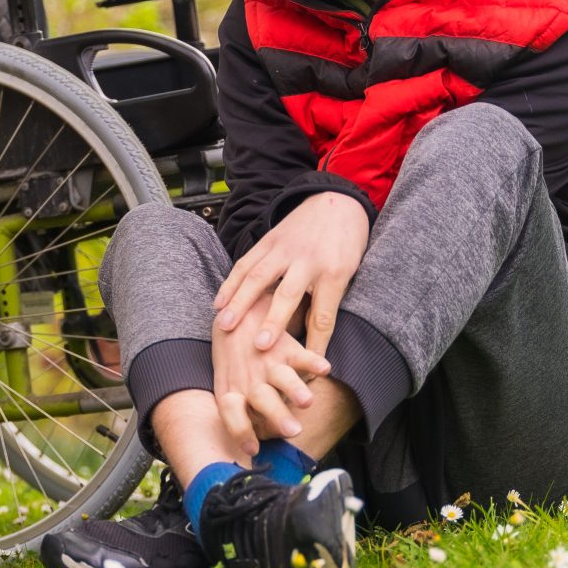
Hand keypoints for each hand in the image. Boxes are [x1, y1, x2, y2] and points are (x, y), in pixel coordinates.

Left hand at [213, 305, 327, 441]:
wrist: (235, 315)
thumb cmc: (232, 361)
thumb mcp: (227, 385)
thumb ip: (239, 412)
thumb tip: (251, 449)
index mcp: (231, 389)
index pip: (230, 413)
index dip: (240, 430)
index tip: (253, 449)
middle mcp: (250, 378)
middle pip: (261, 399)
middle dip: (276, 415)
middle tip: (292, 430)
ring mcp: (268, 362)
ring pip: (282, 377)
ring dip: (294, 389)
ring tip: (307, 401)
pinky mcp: (285, 346)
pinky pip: (301, 355)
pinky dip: (313, 361)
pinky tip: (325, 369)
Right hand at [214, 191, 369, 356]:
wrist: (337, 201)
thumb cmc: (345, 244)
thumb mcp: (349, 274)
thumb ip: (328, 304)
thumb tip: (314, 344)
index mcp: (334, 272)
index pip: (324, 314)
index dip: (316, 342)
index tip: (307, 367)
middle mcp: (307, 260)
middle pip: (288, 295)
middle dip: (273, 321)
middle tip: (259, 346)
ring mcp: (285, 248)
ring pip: (258, 277)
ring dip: (240, 302)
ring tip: (224, 325)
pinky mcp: (268, 240)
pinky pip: (245, 263)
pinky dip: (231, 283)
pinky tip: (219, 302)